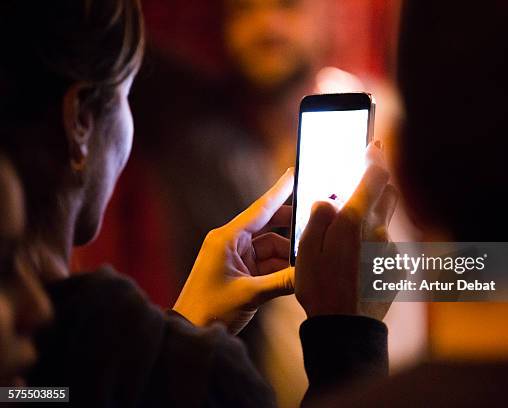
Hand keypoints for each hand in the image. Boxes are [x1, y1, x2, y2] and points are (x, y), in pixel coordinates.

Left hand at [174, 168, 294, 333]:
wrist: (191, 331)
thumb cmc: (210, 309)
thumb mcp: (250, 295)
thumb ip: (282, 282)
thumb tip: (310, 272)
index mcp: (227, 238)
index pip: (260, 208)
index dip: (280, 190)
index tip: (294, 172)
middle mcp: (232, 243)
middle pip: (269, 226)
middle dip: (292, 228)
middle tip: (316, 224)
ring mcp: (237, 257)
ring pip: (272, 247)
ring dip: (288, 255)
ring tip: (308, 261)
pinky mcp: (241, 272)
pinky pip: (267, 263)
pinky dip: (281, 268)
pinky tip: (296, 274)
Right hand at [295, 144, 397, 319]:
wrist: (346, 328)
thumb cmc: (321, 289)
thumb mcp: (306, 251)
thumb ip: (318, 218)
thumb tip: (328, 200)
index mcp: (355, 221)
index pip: (374, 176)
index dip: (374, 156)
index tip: (373, 144)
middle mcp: (379, 231)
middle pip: (388, 193)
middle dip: (376, 183)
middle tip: (359, 184)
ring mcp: (390, 249)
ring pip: (385, 220)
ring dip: (372, 216)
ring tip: (348, 236)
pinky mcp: (395, 266)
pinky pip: (385, 244)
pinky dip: (373, 242)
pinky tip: (355, 261)